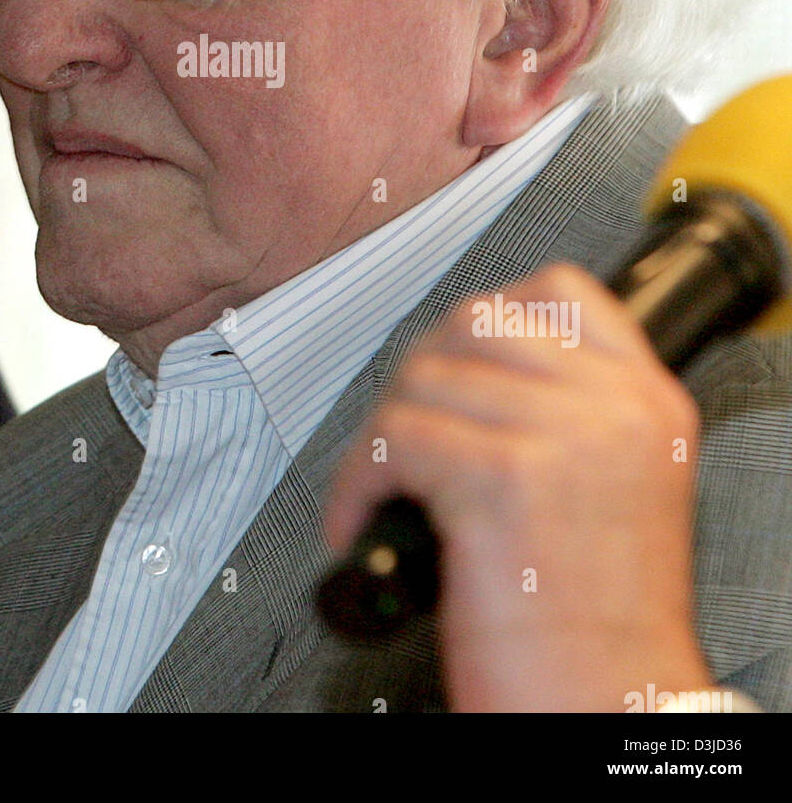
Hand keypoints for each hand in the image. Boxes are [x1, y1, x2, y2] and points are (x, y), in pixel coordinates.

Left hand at [323, 264, 714, 711]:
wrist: (611, 711)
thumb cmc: (598, 625)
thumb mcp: (618, 489)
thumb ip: (569, 415)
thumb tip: (468, 367)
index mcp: (648, 402)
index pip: (559, 292)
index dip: (488, 316)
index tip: (453, 363)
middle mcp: (614, 407)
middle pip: (474, 322)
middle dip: (419, 375)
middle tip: (405, 437)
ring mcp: (562, 436)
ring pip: (422, 379)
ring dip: (382, 437)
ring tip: (384, 492)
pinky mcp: (503, 478)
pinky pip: (392, 439)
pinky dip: (356, 482)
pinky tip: (362, 522)